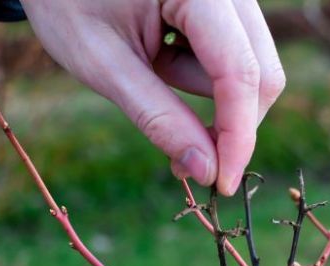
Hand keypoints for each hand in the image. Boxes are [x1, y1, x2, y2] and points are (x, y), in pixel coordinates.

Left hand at [22, 0, 284, 195]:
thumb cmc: (67, 4)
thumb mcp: (103, 65)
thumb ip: (158, 117)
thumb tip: (208, 171)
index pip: (239, 72)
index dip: (237, 136)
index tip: (223, 185)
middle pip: (262, 72)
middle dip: (231, 125)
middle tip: (185, 161)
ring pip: (253, 66)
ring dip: (209, 93)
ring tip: (151, 71)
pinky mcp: (227, 4)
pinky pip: (238, 53)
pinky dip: (206, 73)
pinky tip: (163, 56)